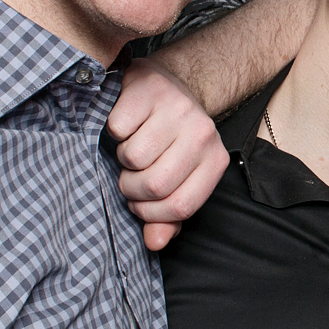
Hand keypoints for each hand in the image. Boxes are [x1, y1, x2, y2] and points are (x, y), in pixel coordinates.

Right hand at [109, 56, 228, 249]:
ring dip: (122, 159)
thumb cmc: (170, 140)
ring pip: (133, 157)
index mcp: (215, 160)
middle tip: (130, 176)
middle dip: (132, 188)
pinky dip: (114, 132)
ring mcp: (179, 109)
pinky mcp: (151, 90)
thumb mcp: (177, 178)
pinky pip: (118, 128)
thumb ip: (167, 216)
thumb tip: (154, 242)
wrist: (171, 85)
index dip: (151, 214)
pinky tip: (126, 126)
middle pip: (155, 184)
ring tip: (131, 148)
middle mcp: (203, 134)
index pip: (181, 206)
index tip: (140, 204)